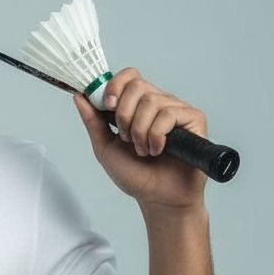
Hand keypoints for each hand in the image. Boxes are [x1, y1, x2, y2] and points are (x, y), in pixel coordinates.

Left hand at [73, 67, 207, 210]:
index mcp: (137, 106)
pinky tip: (158, 150)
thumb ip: (93, 121)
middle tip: (126, 138)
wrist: (157, 198)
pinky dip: (156, 135)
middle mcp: (158, 103)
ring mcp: (176, 110)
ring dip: (140, 131)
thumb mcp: (105, 147)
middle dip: (124, 115)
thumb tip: (79, 96)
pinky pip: (169, 114)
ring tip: (143, 150)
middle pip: (137, 85)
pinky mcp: (194, 119)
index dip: (115, 85)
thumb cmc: (135, 175)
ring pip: (151, 101)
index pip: (129, 76)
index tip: (106, 106)